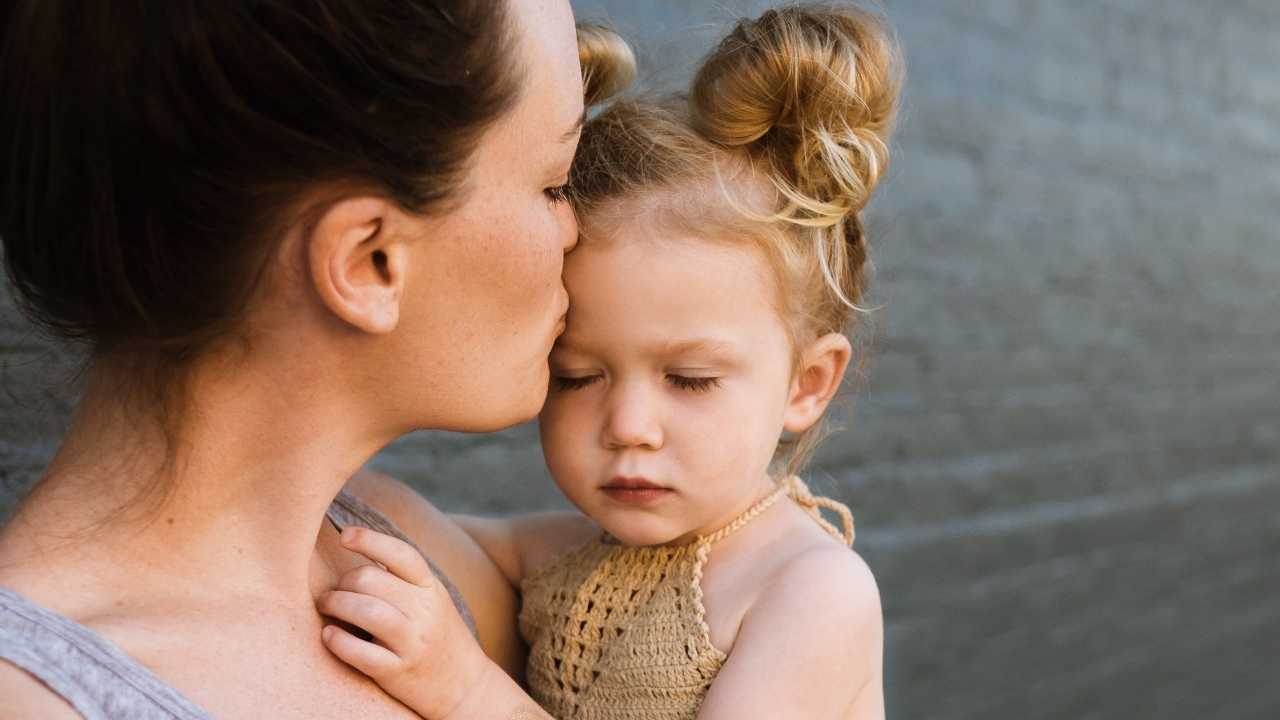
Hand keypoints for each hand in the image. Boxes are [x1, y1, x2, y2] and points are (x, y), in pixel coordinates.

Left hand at [318, 527, 490, 718]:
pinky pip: (360, 652)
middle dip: (342, 582)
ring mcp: (412, 642)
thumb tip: (359, 550)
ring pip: (365, 610)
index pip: (400, 553)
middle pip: (370, 579)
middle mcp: (424, 611)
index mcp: (431, 587)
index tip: (344, 536)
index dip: (370, 540)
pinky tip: (329, 635)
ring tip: (326, 606)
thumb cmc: (438, 636)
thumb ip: (402, 579)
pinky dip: (337, 641)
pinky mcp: (397, 672)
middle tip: (332, 592)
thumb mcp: (431, 600)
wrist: (464, 685)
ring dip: (335, 604)